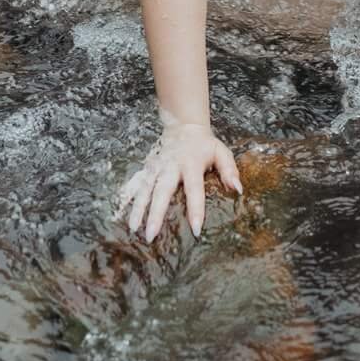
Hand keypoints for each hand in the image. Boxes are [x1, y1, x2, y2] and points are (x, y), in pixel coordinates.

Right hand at [115, 120, 242, 240]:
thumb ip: (229, 170)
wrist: (182, 126)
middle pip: (162, 191)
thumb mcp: (221, 152)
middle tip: (151, 234)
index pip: (194, 190)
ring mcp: (156, 168)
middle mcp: (171, 166)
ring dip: (138, 209)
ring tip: (134, 229)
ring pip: (145, 189)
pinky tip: (121, 214)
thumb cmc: (204, 145)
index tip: (196, 229)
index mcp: (191, 164)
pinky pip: (136, 184)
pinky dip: (128, 198)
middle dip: (156, 213)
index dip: (196, 210)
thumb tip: (238, 190)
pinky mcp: (147, 168)